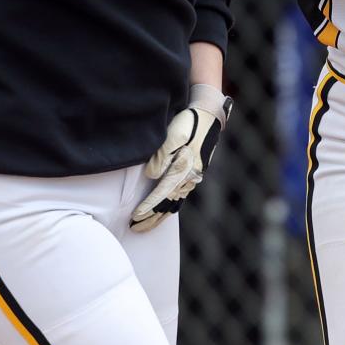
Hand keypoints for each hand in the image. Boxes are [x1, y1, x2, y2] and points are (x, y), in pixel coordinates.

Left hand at [130, 85, 231, 232]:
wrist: (210, 117)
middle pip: (168, 204)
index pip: (162, 194)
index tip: (135, 217)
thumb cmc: (189, 124)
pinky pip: (180, 196)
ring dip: (160, 216)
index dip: (148, 207)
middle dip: (151, 218)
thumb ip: (162, 156)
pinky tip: (164, 211)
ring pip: (175, 203)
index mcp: (183, 169)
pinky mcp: (194, 174)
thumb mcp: (173, 135)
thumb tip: (152, 175)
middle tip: (134, 228)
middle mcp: (190, 177)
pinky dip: (170, 207)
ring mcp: (193, 177)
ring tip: (145, 225)